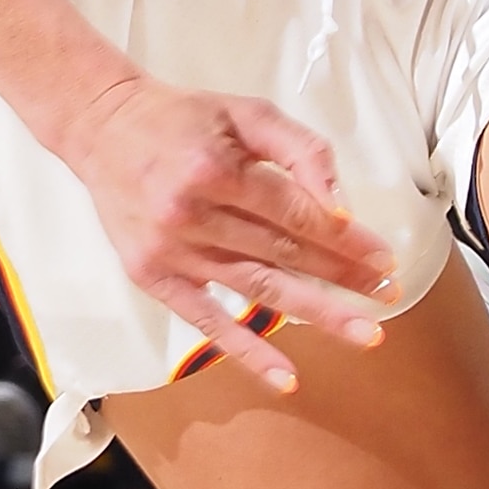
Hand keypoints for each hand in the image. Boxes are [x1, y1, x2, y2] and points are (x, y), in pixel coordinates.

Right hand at [58, 72, 396, 399]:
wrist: (100, 127)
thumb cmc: (183, 117)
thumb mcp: (245, 112)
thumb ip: (298, 148)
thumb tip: (340, 204)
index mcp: (217, 169)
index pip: (298, 213)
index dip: (347, 239)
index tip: (384, 259)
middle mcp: (191, 214)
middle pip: (284, 254)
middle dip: (343, 278)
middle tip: (389, 296)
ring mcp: (170, 251)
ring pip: (257, 289)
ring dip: (316, 314)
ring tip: (365, 334)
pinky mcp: (152, 277)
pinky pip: (206, 322)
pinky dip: (247, 350)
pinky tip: (286, 376)